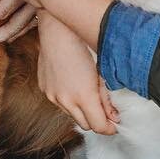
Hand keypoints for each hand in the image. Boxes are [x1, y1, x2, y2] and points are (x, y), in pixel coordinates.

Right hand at [37, 11, 117, 134]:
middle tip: (104, 110)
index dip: (109, 128)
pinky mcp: (44, 89)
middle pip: (85, 125)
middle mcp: (66, 100)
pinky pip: (59, 103)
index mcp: (84, 96)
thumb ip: (107, 100)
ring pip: (71, 114)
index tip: (115, 124)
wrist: (58, 31)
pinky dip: (68, 100)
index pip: (99, 127)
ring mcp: (53, 96)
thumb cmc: (83, 46)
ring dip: (81, 110)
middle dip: (96, 120)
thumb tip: (114, 117)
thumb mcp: (102, 74)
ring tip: (87, 93)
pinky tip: (73, 84)